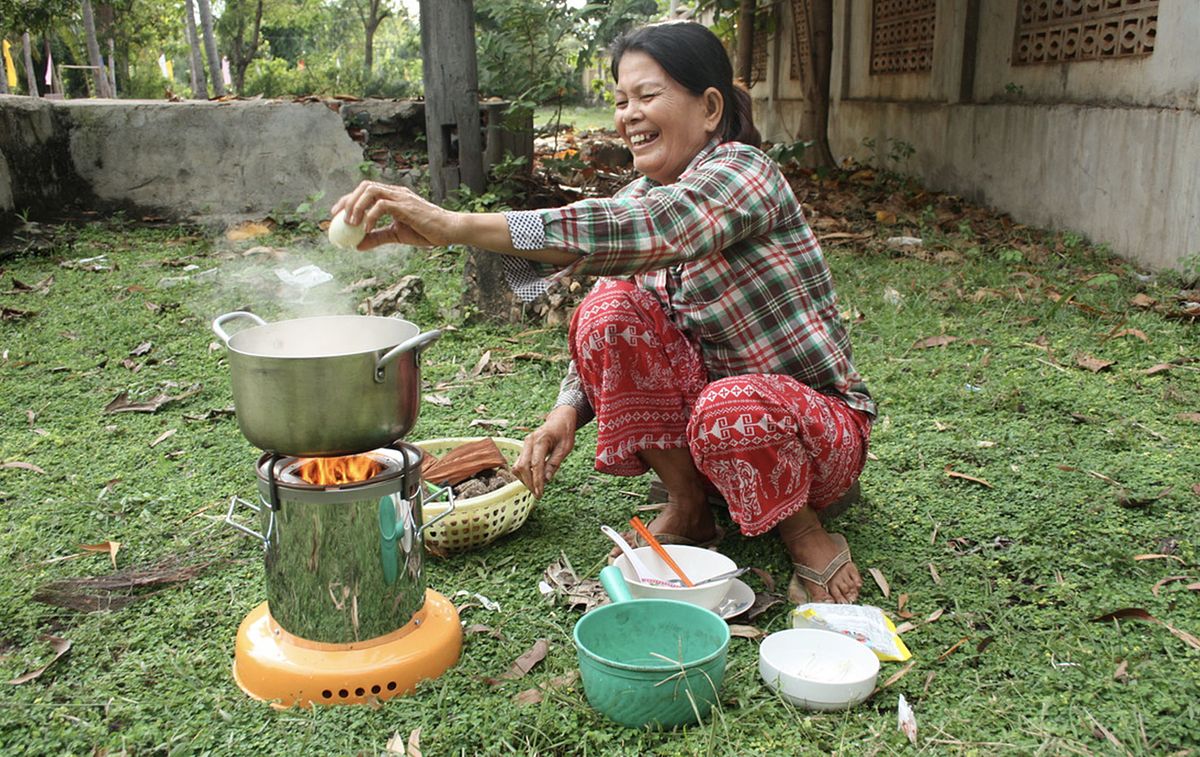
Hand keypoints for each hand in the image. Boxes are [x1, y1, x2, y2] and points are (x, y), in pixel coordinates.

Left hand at [329, 181, 460, 249]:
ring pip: (371, 191)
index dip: (348, 200)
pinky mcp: (406, 206)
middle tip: (338, 218)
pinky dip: (370, 216)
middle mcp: (395, 192)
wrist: (449, 231)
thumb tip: (357, 245)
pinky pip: (382, 205)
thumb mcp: (397, 235)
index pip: (365, 191)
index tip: (336, 215)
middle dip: (348, 200)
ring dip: (357, 206)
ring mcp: (401, 197)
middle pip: (365, 186)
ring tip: (351, 224)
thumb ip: (377, 237)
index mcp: (393, 197)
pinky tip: (366, 229)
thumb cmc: (427, 231)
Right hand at [513, 406, 577, 497]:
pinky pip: (519, 463)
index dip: (537, 481)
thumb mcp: (565, 448)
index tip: (540, 494)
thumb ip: (554, 463)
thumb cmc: (565, 432)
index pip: (535, 464)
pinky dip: (524, 474)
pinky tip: (533, 479)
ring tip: (536, 488)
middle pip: (522, 466)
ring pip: (517, 466)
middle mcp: (529, 441)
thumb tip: (546, 480)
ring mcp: (524, 444)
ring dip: (525, 479)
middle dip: (529, 483)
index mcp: (541, 440)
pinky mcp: (524, 448)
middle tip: (538, 494)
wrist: (560, 418)